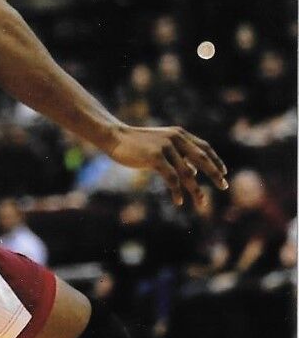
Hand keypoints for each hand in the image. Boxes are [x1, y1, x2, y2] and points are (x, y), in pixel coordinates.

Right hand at [106, 124, 228, 206]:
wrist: (114, 137)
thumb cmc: (136, 144)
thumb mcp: (160, 147)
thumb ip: (177, 157)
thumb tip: (193, 173)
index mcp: (179, 134)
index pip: (204, 148)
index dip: (216, 161)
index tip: (224, 173)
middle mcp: (176, 138)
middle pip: (202, 158)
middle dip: (214, 174)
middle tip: (224, 187)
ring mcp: (165, 147)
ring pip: (187, 173)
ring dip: (196, 190)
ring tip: (201, 203)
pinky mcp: (155, 157)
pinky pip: (171, 178)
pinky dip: (176, 191)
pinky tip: (178, 201)